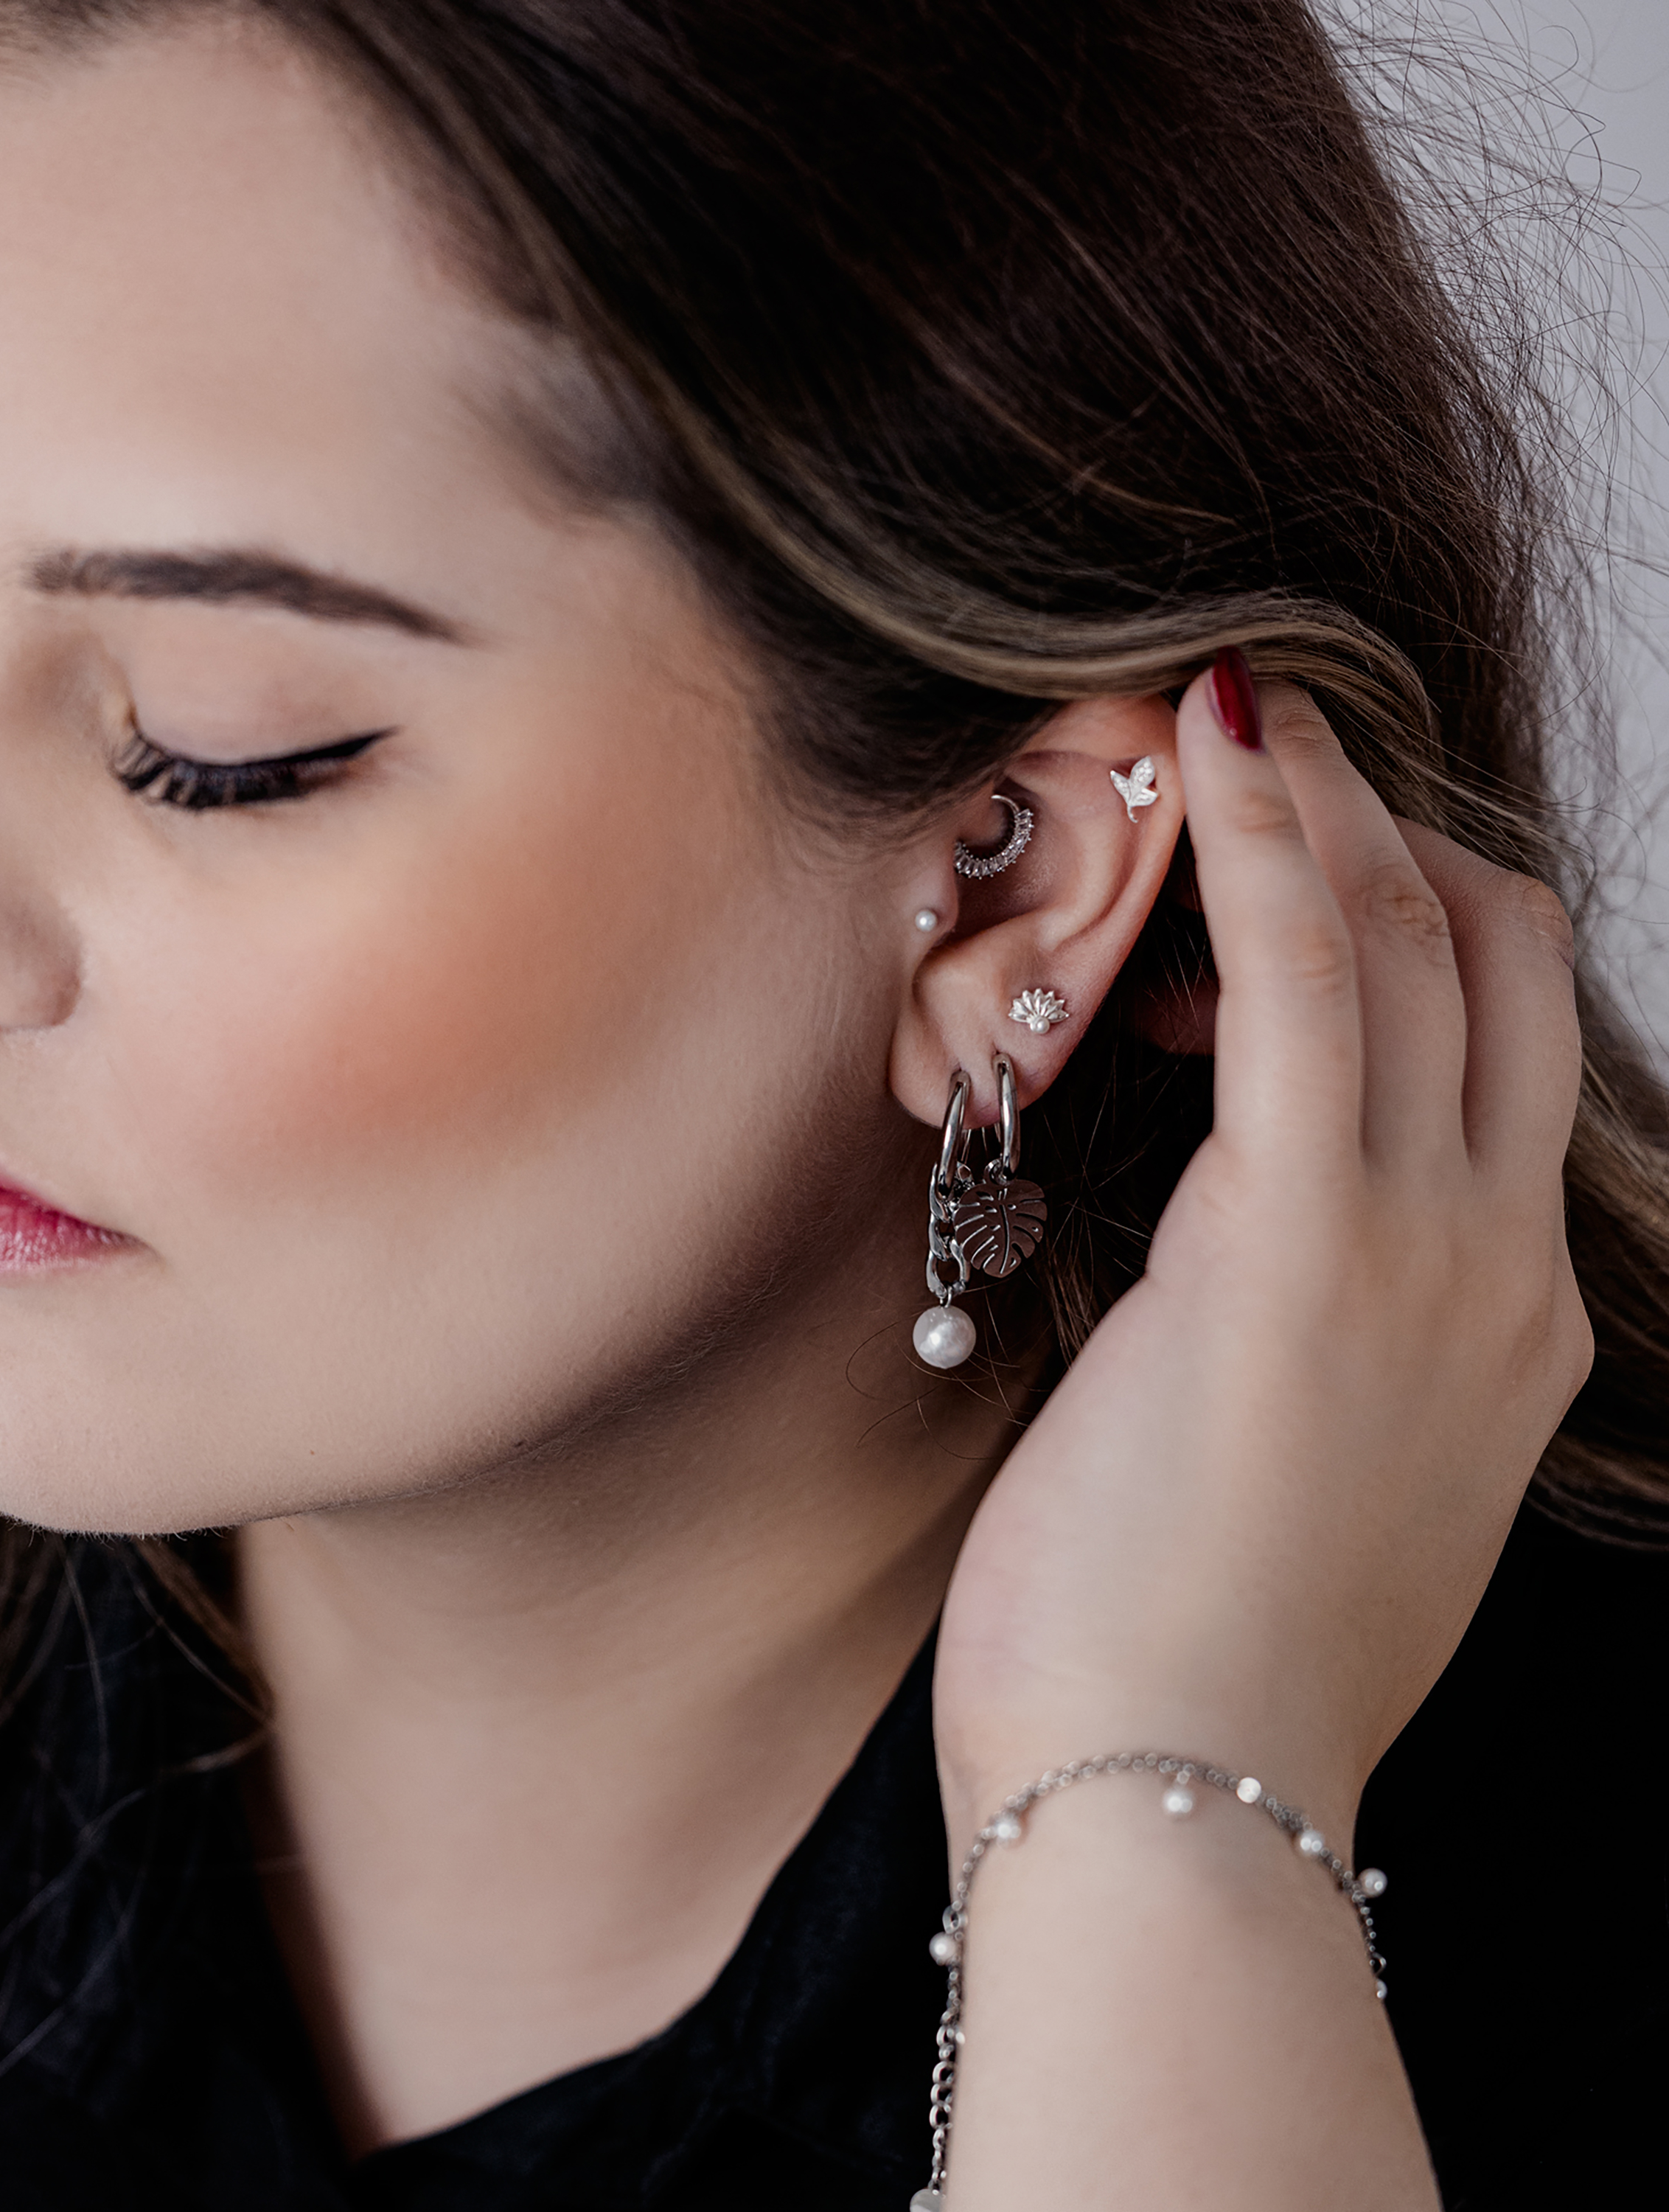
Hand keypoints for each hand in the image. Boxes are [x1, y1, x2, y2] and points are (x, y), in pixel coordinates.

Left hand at [931, 663, 1591, 1848]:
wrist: (1172, 1802)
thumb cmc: (1184, 1652)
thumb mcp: (1287, 1472)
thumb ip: (1292, 1343)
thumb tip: (1215, 1256)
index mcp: (1503, 1325)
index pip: (1496, 1053)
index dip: (1400, 929)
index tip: (1266, 879)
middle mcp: (1501, 1266)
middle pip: (1486, 965)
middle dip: (1375, 837)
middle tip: (1248, 762)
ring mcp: (1424, 1251)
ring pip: (1409, 946)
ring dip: (1315, 807)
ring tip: (1218, 714)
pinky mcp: (1304, 1248)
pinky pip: (1307, 985)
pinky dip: (1263, 847)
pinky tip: (1208, 747)